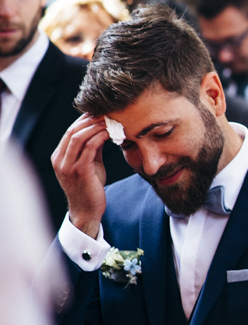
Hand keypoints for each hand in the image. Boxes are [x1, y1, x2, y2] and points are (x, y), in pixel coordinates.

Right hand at [51, 115, 110, 238]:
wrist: (87, 210)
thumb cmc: (90, 187)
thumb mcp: (89, 165)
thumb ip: (93, 149)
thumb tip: (104, 130)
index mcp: (59, 157)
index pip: (70, 132)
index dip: (84, 120)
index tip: (100, 113)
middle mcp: (59, 160)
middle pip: (73, 131)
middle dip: (90, 120)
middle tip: (107, 113)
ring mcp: (67, 165)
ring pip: (79, 137)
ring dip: (96, 126)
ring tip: (110, 121)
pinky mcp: (79, 171)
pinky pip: (90, 147)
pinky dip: (100, 137)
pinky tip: (111, 134)